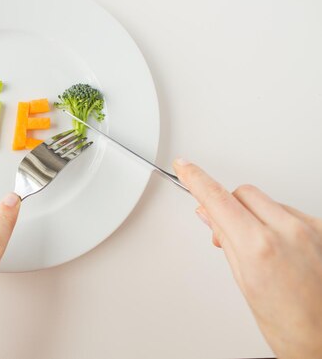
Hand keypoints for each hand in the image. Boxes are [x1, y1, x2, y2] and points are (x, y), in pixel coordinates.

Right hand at [173, 159, 321, 358]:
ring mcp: (311, 229)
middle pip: (243, 194)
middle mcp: (289, 231)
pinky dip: (278, 223)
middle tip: (224, 230)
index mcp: (260, 246)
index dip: (196, 179)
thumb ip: (227, 241)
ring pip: (268, 202)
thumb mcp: (246, 283)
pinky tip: (281, 248)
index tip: (184, 167)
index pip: (218, 199)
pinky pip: (291, 212)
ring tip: (260, 249)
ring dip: (255, 216)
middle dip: (228, 206)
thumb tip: (212, 216)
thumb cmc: (291, 326)